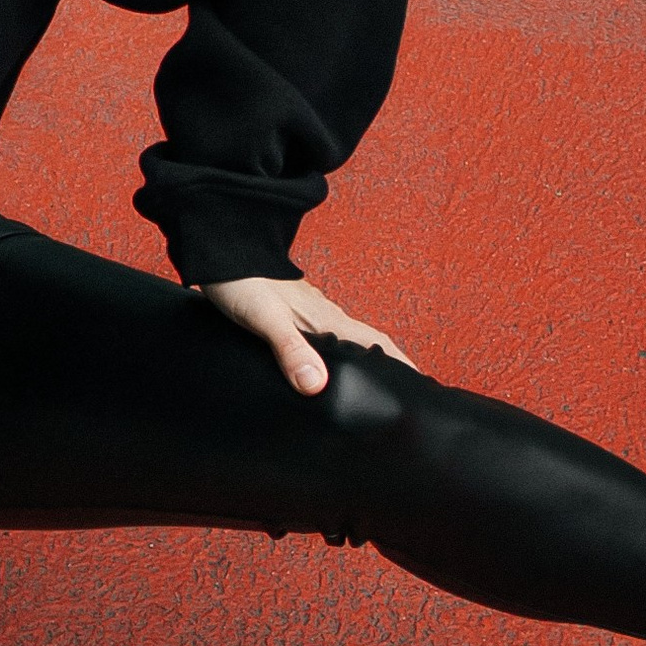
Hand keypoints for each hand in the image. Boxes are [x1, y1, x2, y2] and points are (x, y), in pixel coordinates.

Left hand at [198, 271, 411, 399]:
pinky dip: (338, 355)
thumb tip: (317, 385)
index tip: (423, 386)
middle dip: (390, 368)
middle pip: (370, 345)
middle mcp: (326, 317)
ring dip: (364, 361)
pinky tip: (328, 366)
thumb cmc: (242, 282)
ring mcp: (312, 314)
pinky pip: (327, 339)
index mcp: (327, 320)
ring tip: (373, 386)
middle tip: (405, 395)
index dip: (402, 366)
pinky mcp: (295, 314)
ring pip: (349, 342)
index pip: (378, 345)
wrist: (222, 251)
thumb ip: (291, 350)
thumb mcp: (266, 319)